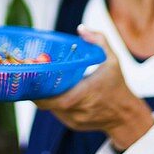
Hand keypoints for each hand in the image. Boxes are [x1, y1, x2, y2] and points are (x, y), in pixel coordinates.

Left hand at [35, 26, 153, 149]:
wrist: (125, 116)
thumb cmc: (118, 86)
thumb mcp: (113, 60)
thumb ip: (99, 40)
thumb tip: (81, 28)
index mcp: (85, 93)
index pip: (53, 96)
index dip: (37, 87)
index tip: (30, 73)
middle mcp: (77, 109)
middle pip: (45, 102)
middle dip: (34, 89)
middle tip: (27, 74)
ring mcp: (73, 119)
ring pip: (49, 107)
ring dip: (42, 95)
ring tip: (36, 80)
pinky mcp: (72, 124)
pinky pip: (57, 112)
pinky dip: (52, 101)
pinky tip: (52, 90)